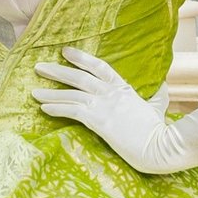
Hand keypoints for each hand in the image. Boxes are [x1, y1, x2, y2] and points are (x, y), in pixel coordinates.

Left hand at [30, 47, 188, 176]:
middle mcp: (111, 93)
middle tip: (39, 67)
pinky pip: (72, 111)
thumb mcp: (159, 106)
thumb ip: (157, 95)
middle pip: (79, 77)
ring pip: (72, 94)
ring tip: (34, 91)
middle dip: (57, 71)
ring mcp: (104, 106)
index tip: (65, 51)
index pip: (100, 67)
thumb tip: (163, 87)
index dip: (81, 58)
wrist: (161, 146)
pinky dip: (57, 108)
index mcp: (124, 88)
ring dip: (50, 92)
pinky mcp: (99, 121)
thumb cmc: (160, 130)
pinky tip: (44, 108)